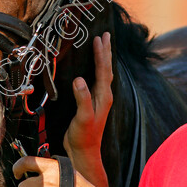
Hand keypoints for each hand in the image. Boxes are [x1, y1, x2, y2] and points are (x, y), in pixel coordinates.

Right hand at [64, 32, 112, 186]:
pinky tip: (92, 67)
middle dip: (106, 51)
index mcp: (103, 96)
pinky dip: (96, 68)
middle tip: (106, 34)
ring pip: (103, 73)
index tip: (98, 38)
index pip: (103, 70)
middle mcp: (103, 95)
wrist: (84, 152)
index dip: (100, 54)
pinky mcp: (91, 102)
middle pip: (107, 68)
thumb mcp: (83, 117)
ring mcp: (98, 99)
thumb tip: (79, 79)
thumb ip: (82, 98)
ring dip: (103, 58)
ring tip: (102, 45)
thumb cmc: (84, 136)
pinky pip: (96, 79)